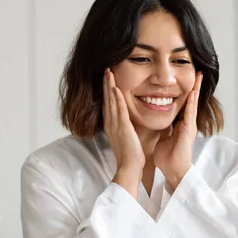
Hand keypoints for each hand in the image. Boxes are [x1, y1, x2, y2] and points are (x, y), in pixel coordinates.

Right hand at [103, 68, 144, 197]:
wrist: (130, 167)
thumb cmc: (131, 155)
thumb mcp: (126, 138)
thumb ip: (125, 128)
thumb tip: (128, 122)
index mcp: (112, 126)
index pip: (108, 104)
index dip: (107, 91)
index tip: (108, 79)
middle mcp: (111, 124)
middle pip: (107, 99)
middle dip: (106, 84)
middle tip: (106, 70)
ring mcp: (115, 125)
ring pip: (111, 102)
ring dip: (110, 86)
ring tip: (109, 73)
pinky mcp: (122, 128)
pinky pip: (119, 110)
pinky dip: (117, 99)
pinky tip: (116, 88)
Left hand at [154, 72, 201, 189]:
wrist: (173, 170)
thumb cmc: (167, 157)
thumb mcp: (163, 138)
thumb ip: (164, 129)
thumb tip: (160, 122)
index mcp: (179, 124)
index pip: (182, 104)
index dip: (184, 92)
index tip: (185, 80)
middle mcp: (186, 123)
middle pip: (190, 100)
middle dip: (194, 86)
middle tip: (198, 72)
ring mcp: (189, 126)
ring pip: (192, 103)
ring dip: (196, 90)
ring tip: (199, 76)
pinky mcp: (189, 130)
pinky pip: (190, 112)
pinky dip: (191, 101)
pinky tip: (193, 92)